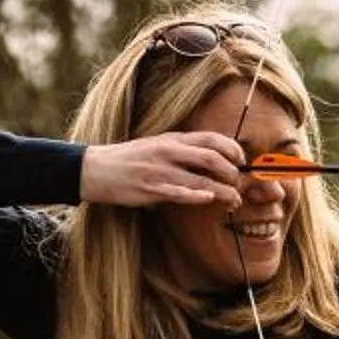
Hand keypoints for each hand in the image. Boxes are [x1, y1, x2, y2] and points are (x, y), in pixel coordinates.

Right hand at [80, 132, 244, 209]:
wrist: (97, 169)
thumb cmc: (129, 159)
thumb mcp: (156, 146)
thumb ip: (180, 150)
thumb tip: (207, 160)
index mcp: (172, 140)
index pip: (210, 138)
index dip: (232, 149)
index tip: (241, 160)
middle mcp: (168, 152)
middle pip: (211, 158)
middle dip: (232, 172)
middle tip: (239, 184)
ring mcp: (160, 171)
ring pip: (200, 179)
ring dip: (222, 191)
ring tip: (234, 200)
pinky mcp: (151, 189)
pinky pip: (179, 193)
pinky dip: (197, 196)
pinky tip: (209, 199)